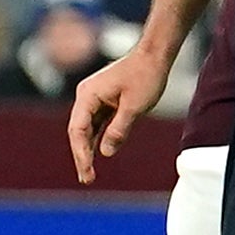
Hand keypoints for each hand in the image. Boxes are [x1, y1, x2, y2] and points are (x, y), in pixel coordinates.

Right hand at [68, 37, 174, 182]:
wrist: (155, 55)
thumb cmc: (146, 76)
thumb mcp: (135, 107)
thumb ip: (119, 129)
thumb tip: (105, 152)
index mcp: (88, 95)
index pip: (78, 130)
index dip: (81, 153)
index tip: (87, 171)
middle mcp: (86, 96)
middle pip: (79, 131)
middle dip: (82, 155)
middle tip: (87, 178)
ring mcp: (95, 98)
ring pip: (88, 128)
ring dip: (89, 148)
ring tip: (90, 172)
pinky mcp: (104, 100)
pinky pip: (98, 122)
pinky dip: (98, 137)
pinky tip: (100, 153)